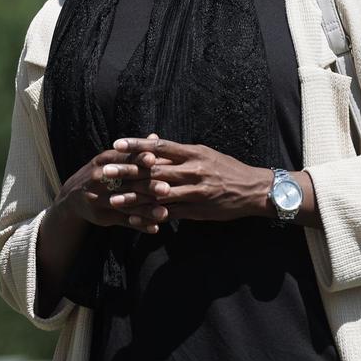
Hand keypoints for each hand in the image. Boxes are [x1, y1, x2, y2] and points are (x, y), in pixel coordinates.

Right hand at [55, 133, 169, 234]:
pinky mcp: (100, 215)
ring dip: (146, 210)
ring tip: (164, 214)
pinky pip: (122, 221)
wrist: (73, 195)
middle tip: (166, 189)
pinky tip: (155, 228)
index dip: (139, 159)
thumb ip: (135, 152)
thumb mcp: (114, 159)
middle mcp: (100, 178)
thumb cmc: (103, 172)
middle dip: (147, 186)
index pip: (125, 158)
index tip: (155, 160)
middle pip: (127, 182)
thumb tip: (155, 136)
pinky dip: (139, 225)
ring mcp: (98, 198)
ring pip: (126, 204)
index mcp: (105, 160)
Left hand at [112, 137, 271, 222]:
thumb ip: (179, 151)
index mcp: (194, 153)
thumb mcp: (205, 154)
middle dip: (128, 171)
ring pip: (159, 194)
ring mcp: (195, 192)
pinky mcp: (197, 210)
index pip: (161, 146)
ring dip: (134, 197)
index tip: (117, 144)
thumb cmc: (227, 169)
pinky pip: (169, 213)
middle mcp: (193, 170)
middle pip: (155, 170)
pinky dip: (151, 216)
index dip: (138, 145)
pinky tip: (134, 219)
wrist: (254, 190)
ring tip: (113, 199)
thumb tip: (154, 141)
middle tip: (105, 172)